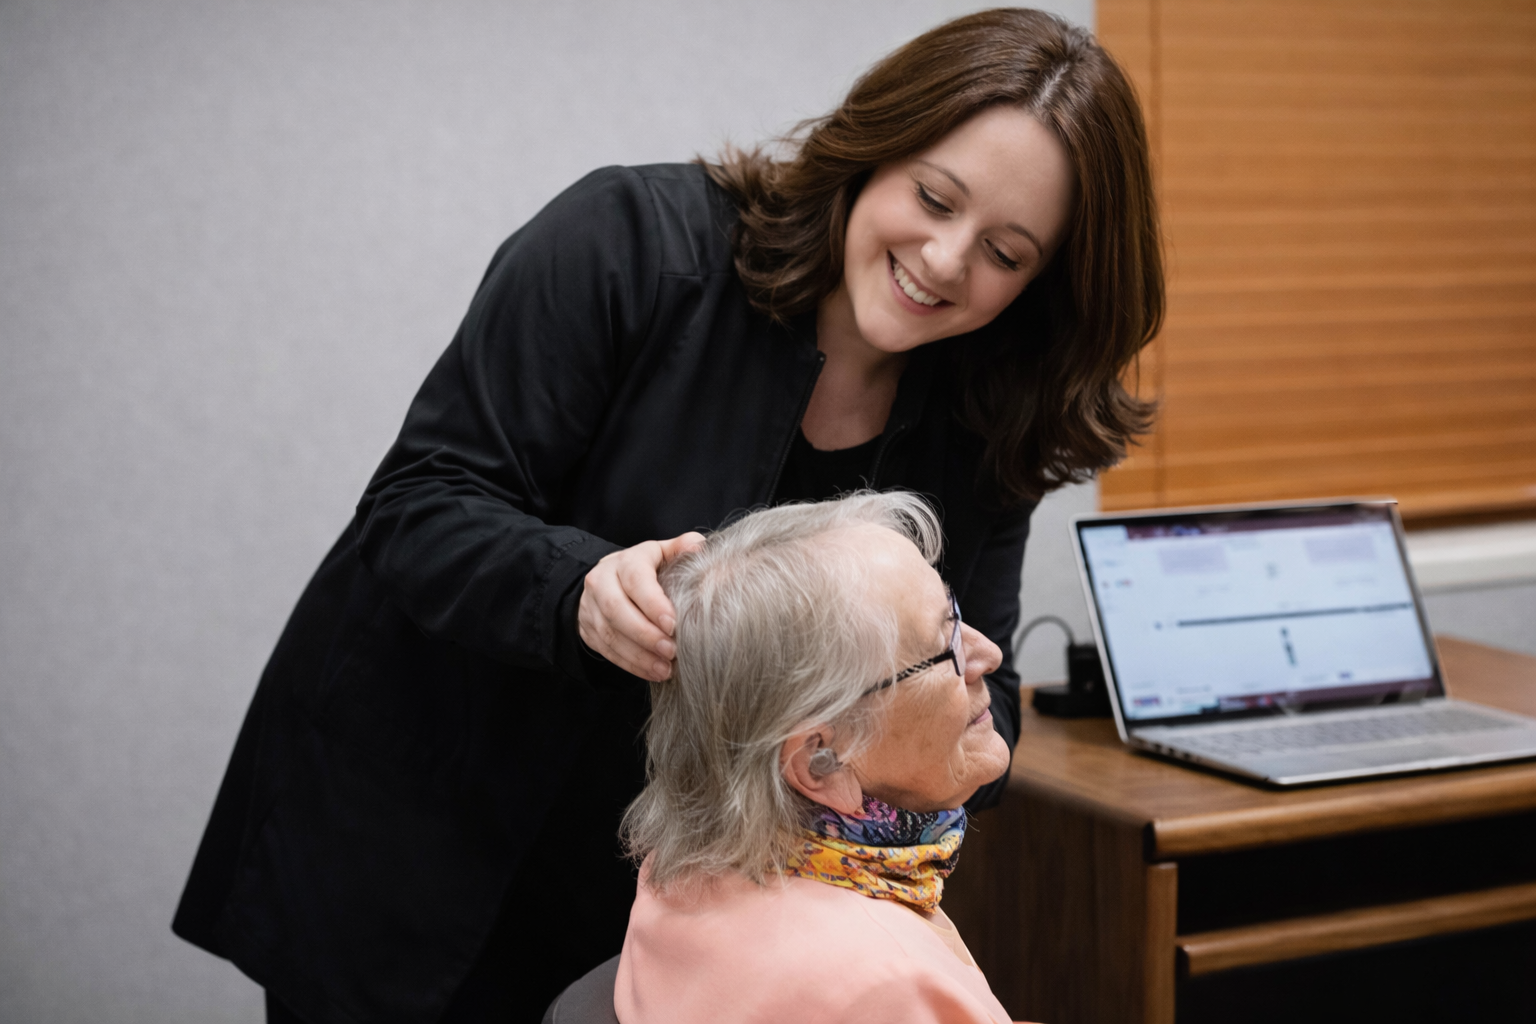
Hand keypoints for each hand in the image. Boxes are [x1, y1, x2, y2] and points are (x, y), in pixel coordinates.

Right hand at [578, 532, 705, 680]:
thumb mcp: (659, 554)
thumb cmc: (642, 569)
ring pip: (610, 634)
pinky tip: (653, 673)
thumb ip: (679, 549)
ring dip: (639, 655)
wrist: (604, 582)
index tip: (672, 623)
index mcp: (624, 562)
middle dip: (645, 634)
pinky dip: (632, 665)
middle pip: (616, 610)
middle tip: (672, 650)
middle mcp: (602, 582)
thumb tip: (699, 546)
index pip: (634, 580)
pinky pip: (608, 651)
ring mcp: (591, 608)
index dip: (652, 603)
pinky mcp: (590, 631)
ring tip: (665, 668)